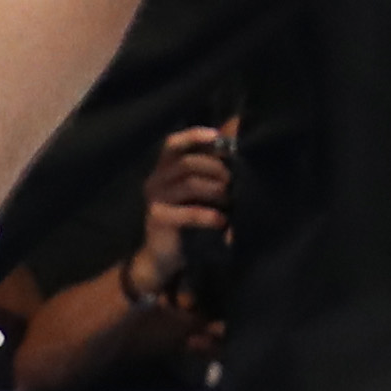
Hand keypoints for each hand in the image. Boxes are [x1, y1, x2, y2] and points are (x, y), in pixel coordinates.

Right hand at [129, 123, 229, 302]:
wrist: (163, 255)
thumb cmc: (187, 215)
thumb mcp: (199, 189)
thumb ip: (211, 166)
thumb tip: (235, 135)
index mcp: (164, 168)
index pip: (174, 144)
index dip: (193, 136)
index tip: (217, 136)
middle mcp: (156, 179)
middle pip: (188, 162)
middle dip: (216, 168)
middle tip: (234, 180)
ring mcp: (155, 199)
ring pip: (190, 183)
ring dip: (216, 190)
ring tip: (231, 200)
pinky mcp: (158, 219)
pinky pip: (189, 212)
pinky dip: (210, 215)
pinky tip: (222, 221)